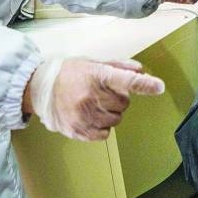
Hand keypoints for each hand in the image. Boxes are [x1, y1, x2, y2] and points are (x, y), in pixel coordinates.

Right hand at [27, 58, 164, 140]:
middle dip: (119, 99)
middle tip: (103, 93)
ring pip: (116, 119)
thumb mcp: (92, 63)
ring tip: (94, 104)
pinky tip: (91, 116)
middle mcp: (91, 96)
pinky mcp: (78, 130)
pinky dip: (103, 126)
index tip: (159, 86)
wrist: (38, 88)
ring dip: (111, 113)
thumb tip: (140, 71)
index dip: (145, 84)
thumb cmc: (68, 73)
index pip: (126, 81)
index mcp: (95, 76)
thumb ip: (117, 67)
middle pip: (124, 103)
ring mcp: (84, 115)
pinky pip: (105, 134)